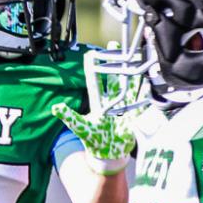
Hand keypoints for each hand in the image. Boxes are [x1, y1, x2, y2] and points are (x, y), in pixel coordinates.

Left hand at [53, 57, 135, 174]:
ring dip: (130, 74)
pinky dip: (143, 94)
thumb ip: (69, 116)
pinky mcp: (133, 116)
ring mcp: (123, 108)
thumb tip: (55, 107)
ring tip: (133, 59)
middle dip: (114, 63)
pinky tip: (147, 83)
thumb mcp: (81, 127)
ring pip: (128, 87)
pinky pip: (139, 103)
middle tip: (115, 47)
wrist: (108, 155)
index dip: (94, 68)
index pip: (96, 82)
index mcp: (98, 104)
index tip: (92, 54)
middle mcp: (111, 103)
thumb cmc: (93, 141)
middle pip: (113, 79)